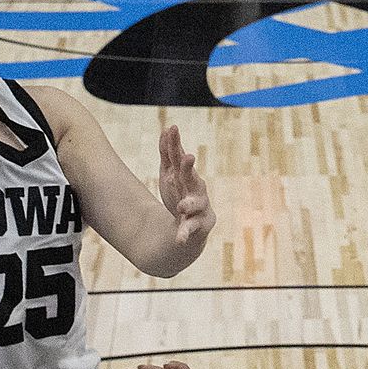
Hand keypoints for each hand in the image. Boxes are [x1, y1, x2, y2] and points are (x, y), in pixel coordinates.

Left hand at [158, 126, 213, 244]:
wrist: (187, 229)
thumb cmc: (180, 195)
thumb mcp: (170, 174)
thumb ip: (168, 154)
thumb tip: (168, 129)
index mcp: (187, 176)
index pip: (180, 158)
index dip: (176, 145)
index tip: (172, 129)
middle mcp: (197, 190)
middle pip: (192, 177)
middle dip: (189, 168)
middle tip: (187, 157)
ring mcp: (199, 208)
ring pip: (195, 205)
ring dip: (188, 204)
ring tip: (181, 206)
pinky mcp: (199, 227)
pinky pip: (191, 230)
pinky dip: (184, 234)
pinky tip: (179, 239)